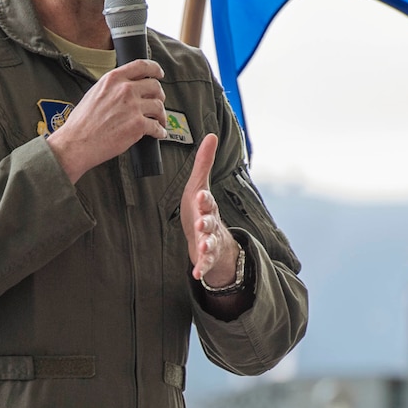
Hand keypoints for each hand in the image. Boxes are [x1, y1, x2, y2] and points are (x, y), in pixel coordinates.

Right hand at [46, 59, 165, 183]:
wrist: (77, 142)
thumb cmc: (81, 123)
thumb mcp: (94, 93)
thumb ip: (112, 87)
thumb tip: (125, 88)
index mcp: (113, 79)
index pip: (141, 66)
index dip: (155, 69)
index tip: (159, 73)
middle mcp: (125, 90)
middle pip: (155, 86)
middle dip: (159, 95)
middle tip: (157, 102)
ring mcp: (133, 107)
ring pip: (158, 106)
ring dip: (161, 114)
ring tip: (159, 120)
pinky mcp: (137, 125)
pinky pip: (157, 126)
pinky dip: (160, 131)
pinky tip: (158, 133)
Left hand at [183, 133, 238, 287]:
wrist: (207, 237)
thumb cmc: (200, 208)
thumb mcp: (199, 185)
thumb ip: (204, 163)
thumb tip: (211, 134)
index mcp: (207, 205)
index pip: (207, 201)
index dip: (205, 199)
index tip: (202, 195)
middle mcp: (210, 222)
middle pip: (209, 221)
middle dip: (206, 221)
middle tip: (202, 222)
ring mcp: (209, 240)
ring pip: (209, 242)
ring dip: (206, 244)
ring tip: (203, 247)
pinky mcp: (205, 256)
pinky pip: (204, 263)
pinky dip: (201, 268)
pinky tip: (195, 273)